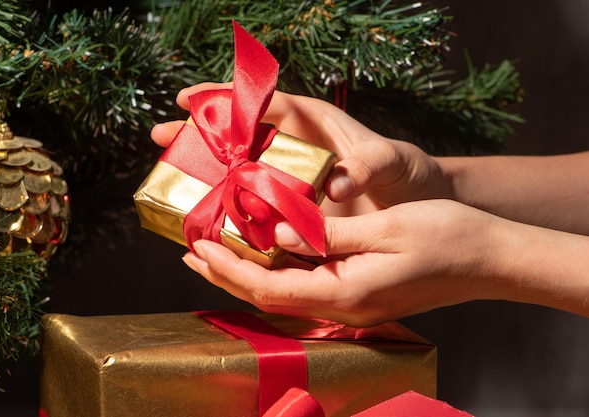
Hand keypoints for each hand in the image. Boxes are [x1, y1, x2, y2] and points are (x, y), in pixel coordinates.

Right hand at [151, 84, 450, 214]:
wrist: (418, 210)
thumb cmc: (410, 175)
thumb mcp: (395, 163)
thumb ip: (370, 166)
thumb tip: (337, 186)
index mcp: (313, 123)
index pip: (263, 102)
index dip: (224, 98)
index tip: (187, 99)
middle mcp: (295, 147)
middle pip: (239, 134)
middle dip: (199, 134)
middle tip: (160, 139)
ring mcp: (291, 178)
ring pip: (240, 170)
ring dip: (206, 174)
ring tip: (171, 180)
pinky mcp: (293, 208)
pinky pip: (256, 205)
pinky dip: (232, 209)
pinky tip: (208, 219)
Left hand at [181, 199, 510, 326]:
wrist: (489, 260)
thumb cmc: (446, 238)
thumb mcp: (386, 229)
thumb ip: (328, 234)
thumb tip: (279, 231)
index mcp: (345, 293)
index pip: (270, 287)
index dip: (231, 267)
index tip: (200, 244)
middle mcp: (343, 306)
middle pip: (270, 296)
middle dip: (229, 274)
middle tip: (193, 251)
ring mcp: (352, 304)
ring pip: (286, 292)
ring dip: (250, 272)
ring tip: (219, 250)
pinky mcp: (360, 294)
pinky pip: (307, 285)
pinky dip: (279, 268)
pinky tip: (269, 250)